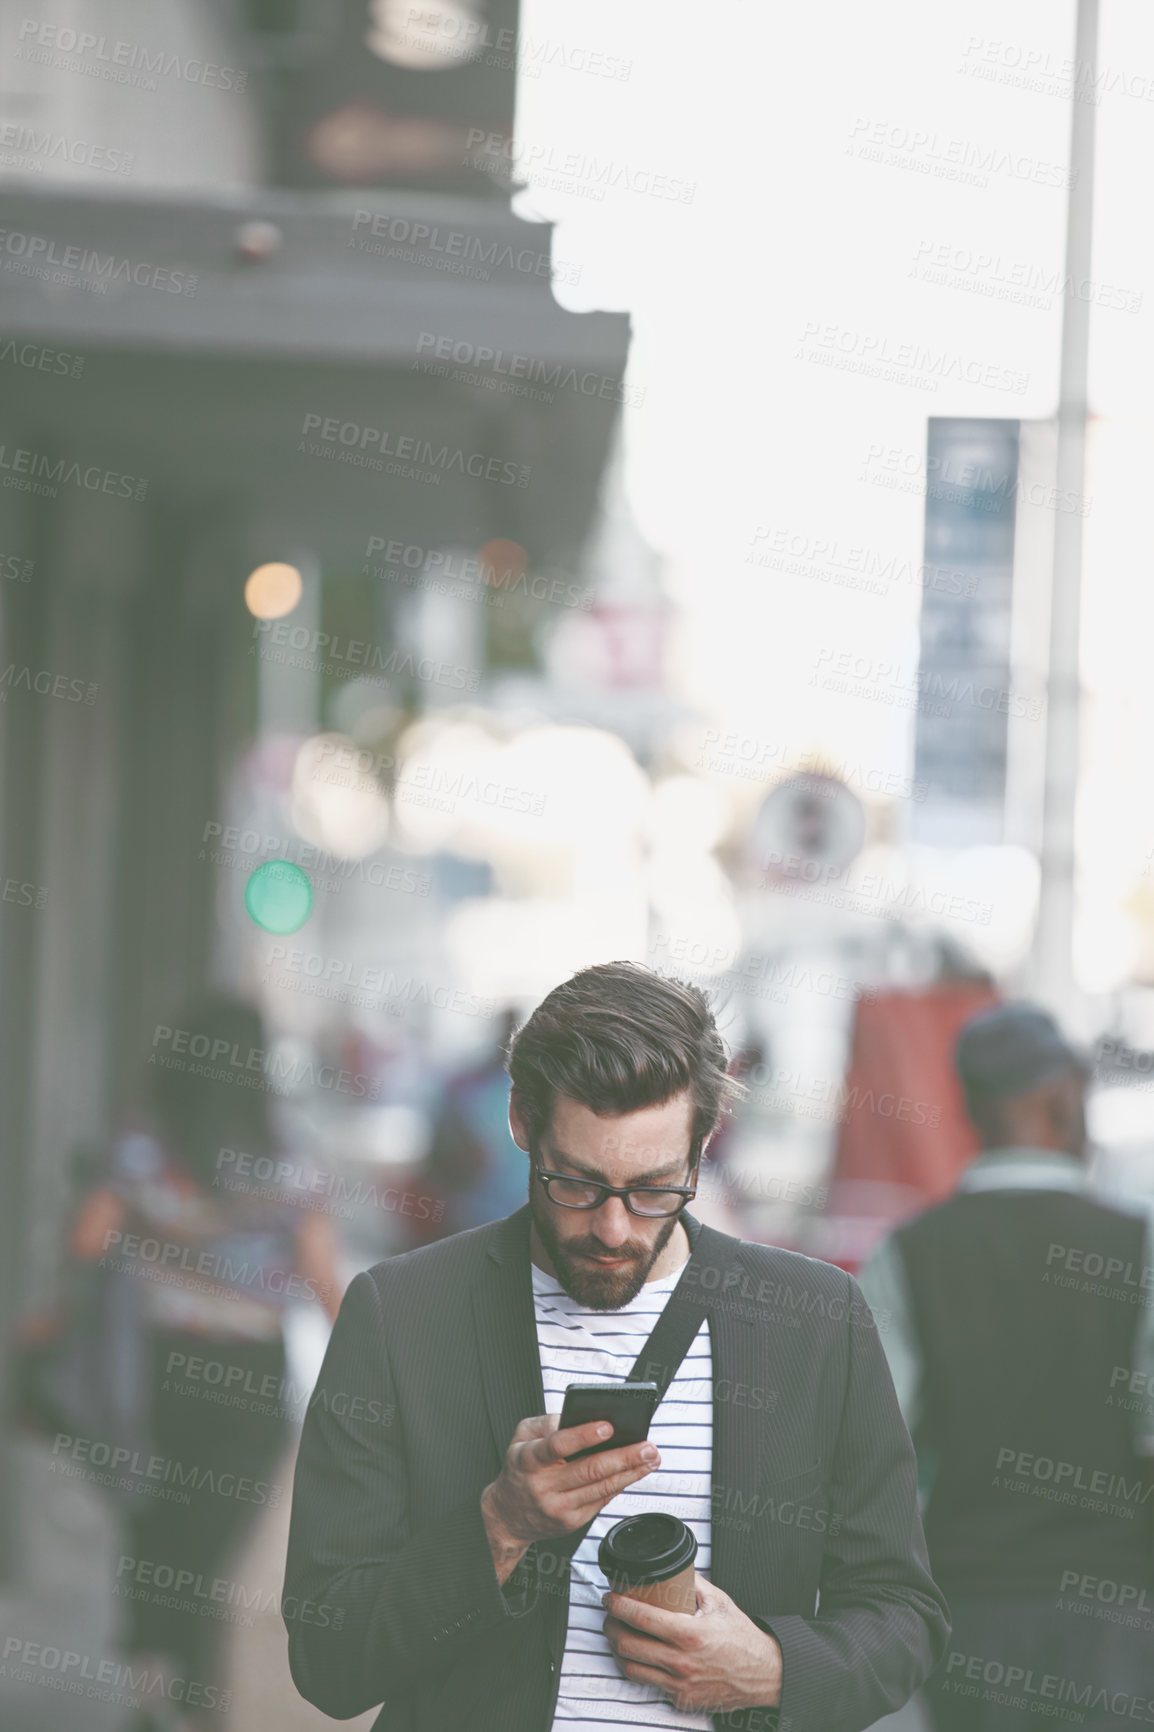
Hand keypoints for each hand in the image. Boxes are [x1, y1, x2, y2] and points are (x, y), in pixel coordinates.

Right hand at [481, 1414, 659, 1580]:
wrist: (507, 1515)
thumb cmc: (520, 1468)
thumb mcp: (522, 1436)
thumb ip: (548, 1422)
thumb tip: (579, 1416)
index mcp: (528, 1460)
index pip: (558, 1445)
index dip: (584, 1436)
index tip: (608, 1426)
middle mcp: (544, 1486)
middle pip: (589, 1470)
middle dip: (623, 1457)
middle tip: (647, 1446)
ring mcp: (559, 1507)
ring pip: (602, 1488)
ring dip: (631, 1472)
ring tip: (651, 1458)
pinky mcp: (572, 1522)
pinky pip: (601, 1500)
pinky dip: (621, 1484)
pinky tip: (635, 1473)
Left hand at [602, 1576, 782, 1713]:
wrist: (763, 1674)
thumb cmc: (742, 1639)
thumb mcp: (719, 1602)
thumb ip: (693, 1583)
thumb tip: (673, 1568)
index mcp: (689, 1634)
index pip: (640, 1618)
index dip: (618, 1605)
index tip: (610, 1598)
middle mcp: (681, 1662)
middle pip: (627, 1645)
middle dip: (611, 1626)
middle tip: (610, 1615)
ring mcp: (679, 1684)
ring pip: (631, 1668)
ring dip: (618, 1650)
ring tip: (618, 1635)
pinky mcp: (681, 1699)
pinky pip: (649, 1684)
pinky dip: (639, 1668)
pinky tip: (640, 1656)